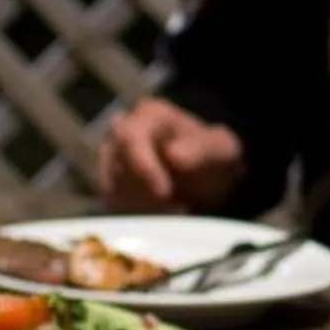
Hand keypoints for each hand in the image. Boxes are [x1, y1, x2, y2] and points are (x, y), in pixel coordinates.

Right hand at [98, 97, 246, 211]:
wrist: (207, 174)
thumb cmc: (211, 155)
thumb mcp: (220, 148)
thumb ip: (200, 148)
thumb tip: (172, 153)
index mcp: (149, 115)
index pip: (130, 137)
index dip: (143, 166)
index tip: (165, 192)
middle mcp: (121, 132)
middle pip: (115, 165)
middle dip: (143, 192)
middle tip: (173, 207)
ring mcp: (111, 157)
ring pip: (111, 187)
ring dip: (141, 205)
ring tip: (173, 209)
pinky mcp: (110, 183)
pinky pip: (112, 204)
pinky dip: (136, 214)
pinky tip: (161, 214)